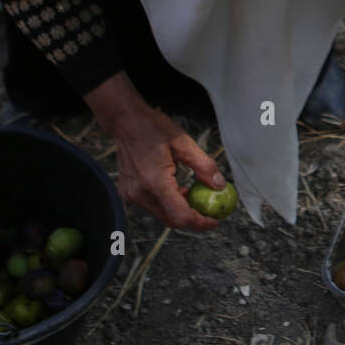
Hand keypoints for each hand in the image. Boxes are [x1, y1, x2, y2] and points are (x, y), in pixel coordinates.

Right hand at [84, 72, 228, 230]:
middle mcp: (140, 193)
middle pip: (171, 219)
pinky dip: (168, 203)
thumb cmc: (154, 128)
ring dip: (180, 210)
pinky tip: (179, 189)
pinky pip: (153, 206)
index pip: (180, 215)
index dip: (200, 223)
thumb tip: (219, 186)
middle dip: (193, 218)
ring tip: (195, 194)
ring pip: (162, 214)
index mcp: (154, 181)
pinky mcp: (128, 193)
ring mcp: (131, 195)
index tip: (215, 221)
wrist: (125, 122)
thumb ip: (204, 167)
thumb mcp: (184, 143)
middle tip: (210, 210)